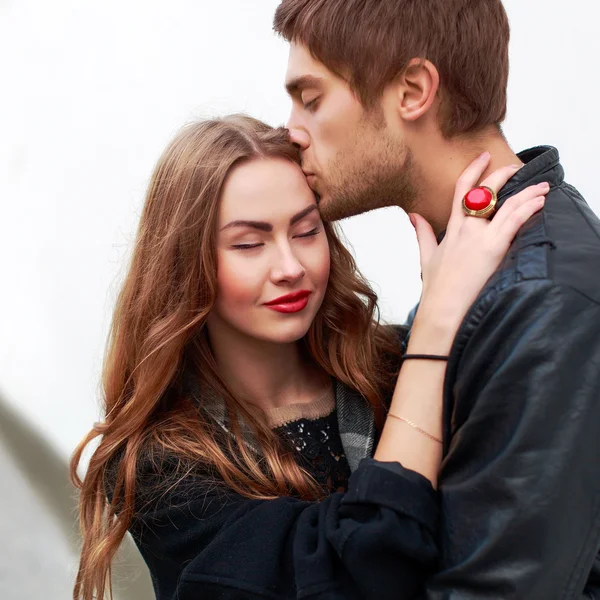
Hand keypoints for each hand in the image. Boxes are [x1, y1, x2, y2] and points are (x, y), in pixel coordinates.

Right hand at [410, 153, 547, 350]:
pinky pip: (514, 220)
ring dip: (527, 192)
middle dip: (503, 174)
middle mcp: (466, 227)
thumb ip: (422, 232)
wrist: (442, 306)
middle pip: (486, 190)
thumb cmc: (436, 286)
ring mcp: (479, 236)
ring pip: (506, 203)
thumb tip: (413, 215)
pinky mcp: (493, 247)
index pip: (461, 189)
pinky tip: (539, 201)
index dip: (473, 170)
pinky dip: (529, 208)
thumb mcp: (426, 255)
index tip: (483, 157)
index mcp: (452, 228)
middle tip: (517, 168)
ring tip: (542, 187)